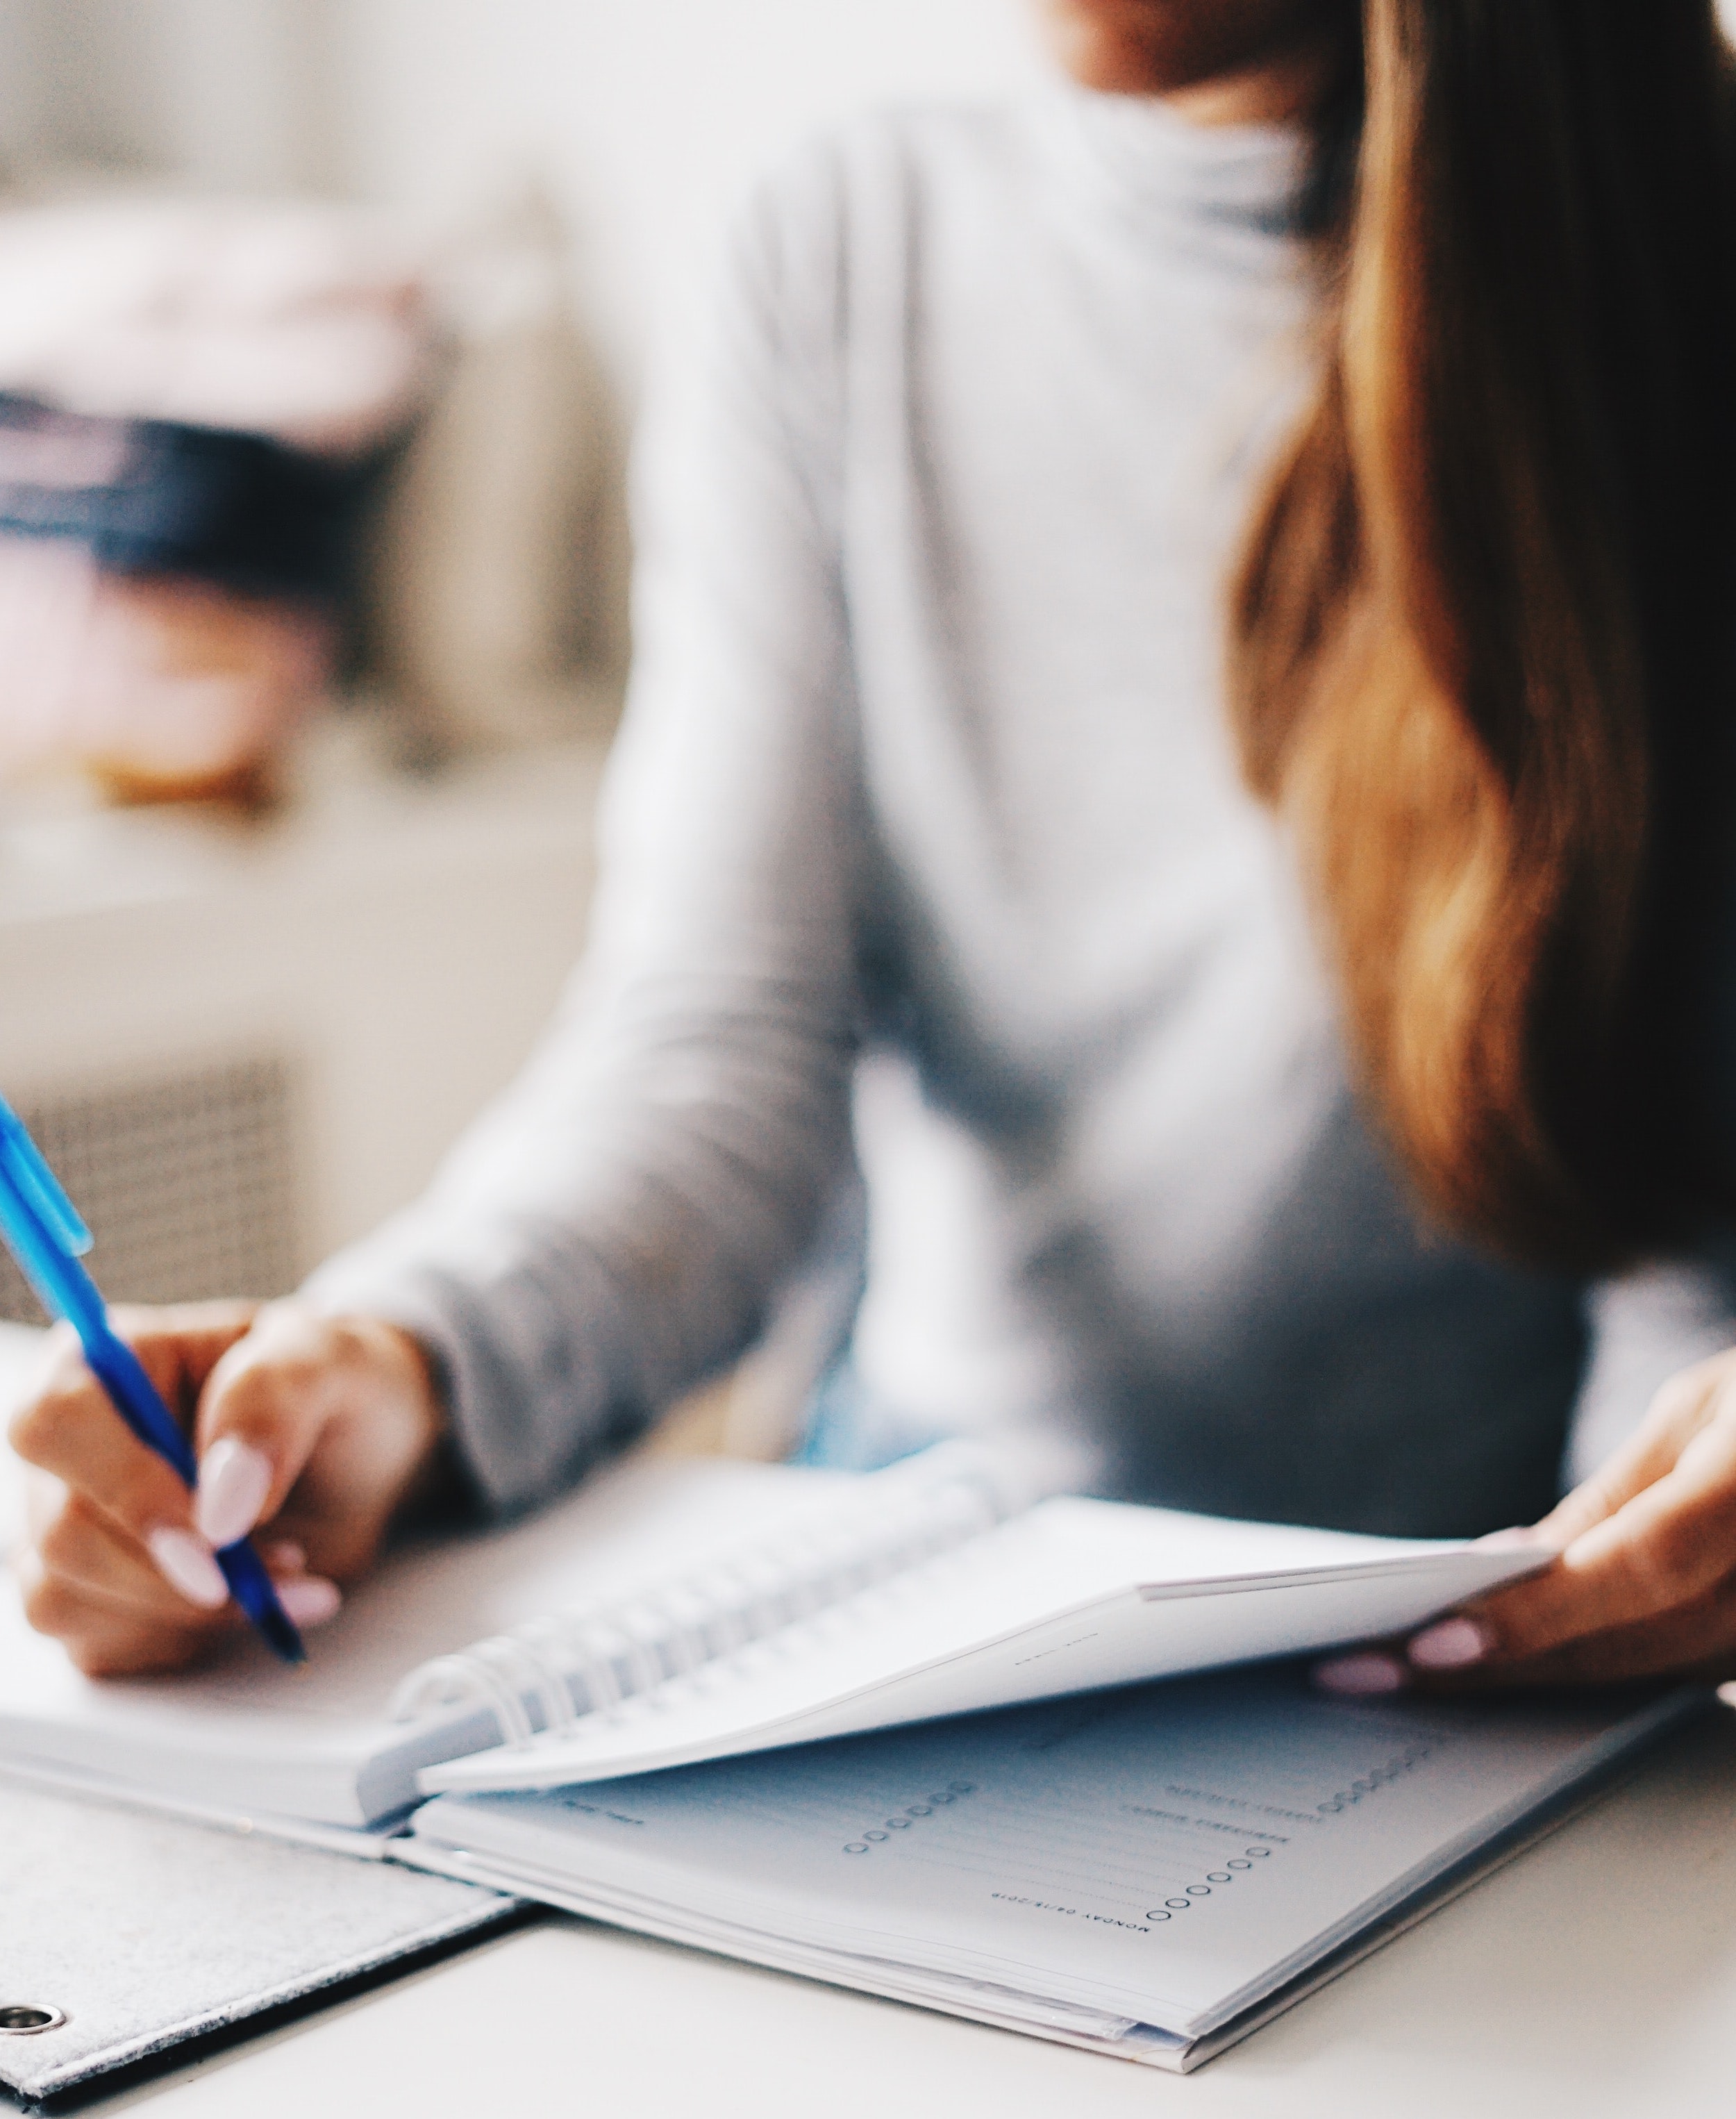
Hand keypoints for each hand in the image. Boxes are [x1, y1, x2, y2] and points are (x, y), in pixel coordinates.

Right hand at [7, 1299, 446, 1675]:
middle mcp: (69, 1447)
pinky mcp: (89, 1595)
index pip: (57, 1423)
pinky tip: (250, 1601)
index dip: (124, 1487)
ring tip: (285, 1568)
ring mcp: (68, 1525)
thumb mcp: (331, 1360)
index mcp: (106, 1360)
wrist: (362, 1456)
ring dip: (189, 1611)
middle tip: (286, 1559)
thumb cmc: (337, 1388)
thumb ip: (272, 1402)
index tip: (215, 1535)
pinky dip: (185, 1639)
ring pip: (66, 1600)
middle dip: (177, 1572)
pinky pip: (97, 1645)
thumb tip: (220, 1503)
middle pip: (62, 1532)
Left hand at [1316, 1348, 1735, 1696]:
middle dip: (1492, 1666)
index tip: (1432, 1645)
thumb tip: (1517, 1562)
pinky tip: (1503, 1672)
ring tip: (1404, 1679)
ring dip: (1527, 1684)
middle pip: (1627, 1645)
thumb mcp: (1701, 1413)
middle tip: (1366, 1672)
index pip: (1638, 1569)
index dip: (1535, 1614)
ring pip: (1645, 1679)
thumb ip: (1616, 1497)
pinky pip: (1677, 1681)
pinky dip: (1589, 1677)